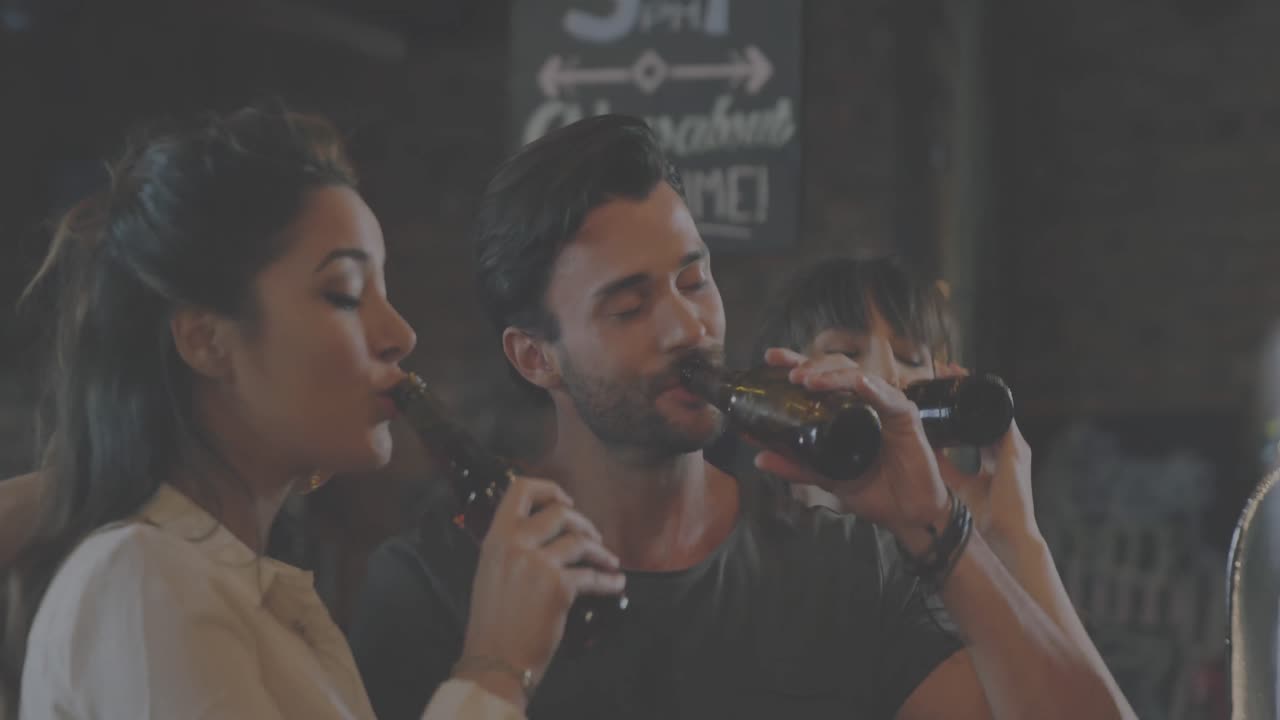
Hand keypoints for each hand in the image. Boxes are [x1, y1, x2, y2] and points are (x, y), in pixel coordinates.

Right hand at [459, 475, 624, 707]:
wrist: (494, 662)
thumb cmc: (491, 625)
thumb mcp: (490, 574)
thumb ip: (511, 549)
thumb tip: (541, 536)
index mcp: (495, 539)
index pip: (519, 490)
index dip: (549, 489)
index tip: (566, 501)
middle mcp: (515, 544)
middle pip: (560, 513)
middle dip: (584, 523)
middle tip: (593, 537)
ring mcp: (537, 564)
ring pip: (580, 541)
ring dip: (600, 551)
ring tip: (609, 561)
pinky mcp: (559, 587)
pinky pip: (592, 576)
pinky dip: (608, 581)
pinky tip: (616, 584)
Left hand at [752, 348, 949, 553]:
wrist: (907, 514)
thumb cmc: (874, 490)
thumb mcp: (826, 477)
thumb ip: (795, 466)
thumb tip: (759, 458)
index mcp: (845, 410)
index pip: (819, 377)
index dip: (796, 363)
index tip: (770, 358)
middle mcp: (865, 401)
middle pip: (836, 368)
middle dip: (810, 365)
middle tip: (789, 375)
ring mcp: (886, 406)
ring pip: (859, 377)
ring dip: (833, 376)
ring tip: (809, 381)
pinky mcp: (907, 417)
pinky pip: (890, 398)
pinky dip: (874, 389)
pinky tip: (859, 384)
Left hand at [932, 363, 1039, 555]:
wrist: (1003, 537)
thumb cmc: (980, 516)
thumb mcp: (950, 482)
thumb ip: (937, 465)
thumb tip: (909, 449)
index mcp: (988, 454)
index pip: (969, 421)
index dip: (954, 405)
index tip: (936, 387)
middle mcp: (1001, 445)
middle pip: (981, 408)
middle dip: (963, 388)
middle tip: (943, 368)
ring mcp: (1012, 445)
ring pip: (990, 405)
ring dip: (971, 386)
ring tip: (952, 369)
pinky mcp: (1015, 448)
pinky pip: (1001, 415)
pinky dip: (986, 399)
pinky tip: (969, 385)